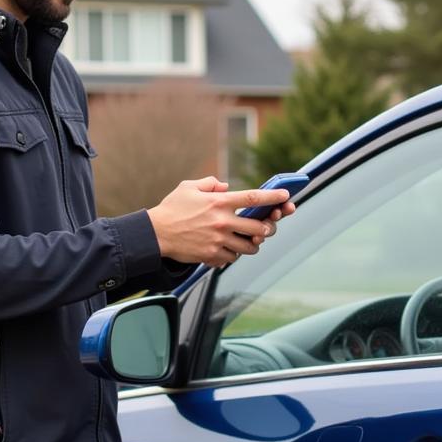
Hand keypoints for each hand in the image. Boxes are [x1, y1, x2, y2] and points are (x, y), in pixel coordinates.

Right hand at [147, 177, 293, 266]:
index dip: (273, 197)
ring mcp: (218, 240)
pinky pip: (232, 258)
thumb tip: (226, 187)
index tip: (286, 196)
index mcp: (219, 202)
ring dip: (252, 244)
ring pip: (249, 247)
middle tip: (267, 228)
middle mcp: (222, 221)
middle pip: (259, 228)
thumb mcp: (189, 187)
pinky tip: (227, 249)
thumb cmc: (172, 209)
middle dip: (268, 228)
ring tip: (249, 241)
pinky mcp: (212, 255)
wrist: (155, 234)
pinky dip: (233, 254)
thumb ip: (211, 184)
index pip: (253, 198)